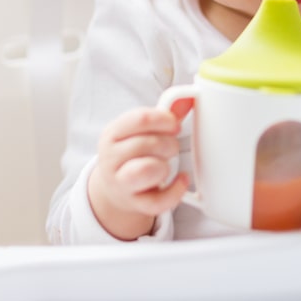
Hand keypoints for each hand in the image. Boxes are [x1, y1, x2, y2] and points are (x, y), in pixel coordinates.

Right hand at [87, 107, 188, 240]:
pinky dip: (175, 190)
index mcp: (113, 133)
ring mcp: (120, 183)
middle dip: (168, 144)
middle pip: (146, 143)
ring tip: (166, 164)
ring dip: (165, 165)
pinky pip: (157, 201)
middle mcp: (111, 158)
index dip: (165, 119)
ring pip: (146, 171)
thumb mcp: (143, 131)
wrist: (117, 187)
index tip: (174, 125)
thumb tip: (189, 97)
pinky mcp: (134, 204)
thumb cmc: (135, 153)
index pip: (140, 118)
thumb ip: (167, 114)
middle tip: (170, 147)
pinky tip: (180, 181)